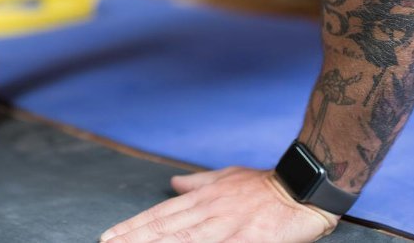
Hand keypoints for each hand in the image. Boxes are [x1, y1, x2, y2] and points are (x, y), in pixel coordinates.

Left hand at [99, 167, 338, 242]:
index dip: (133, 227)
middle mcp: (210, 211)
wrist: (303, 186)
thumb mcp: (228, 176)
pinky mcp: (247, 240)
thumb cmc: (266, 184)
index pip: (160, 215)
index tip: (109, 236)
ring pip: (183, 241)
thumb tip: (174, 184)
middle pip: (164, 230)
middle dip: (133, 240)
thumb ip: (199, 183)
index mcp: (204, 198)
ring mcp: (227, 227)